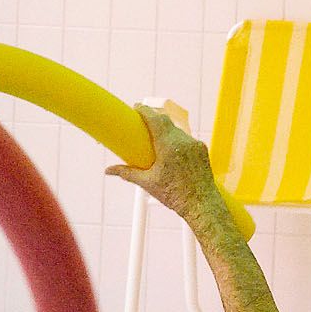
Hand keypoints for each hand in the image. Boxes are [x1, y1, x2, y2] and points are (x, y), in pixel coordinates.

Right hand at [106, 109, 220, 216]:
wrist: (202, 205)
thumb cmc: (176, 195)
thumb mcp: (148, 183)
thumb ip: (128, 173)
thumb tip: (109, 171)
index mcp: (168, 146)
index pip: (155, 120)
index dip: (144, 110)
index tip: (136, 106)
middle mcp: (183, 141)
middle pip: (166, 122)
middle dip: (153, 119)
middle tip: (141, 121)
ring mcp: (194, 144)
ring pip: (177, 130)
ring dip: (166, 131)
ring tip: (156, 139)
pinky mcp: (202, 149)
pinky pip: (186, 139)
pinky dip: (176, 141)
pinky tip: (171, 151)